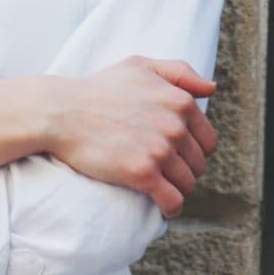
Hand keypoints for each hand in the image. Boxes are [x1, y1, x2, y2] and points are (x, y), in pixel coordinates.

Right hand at [43, 57, 219, 216]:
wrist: (62, 112)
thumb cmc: (99, 89)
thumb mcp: (141, 66)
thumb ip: (180, 73)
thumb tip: (211, 89)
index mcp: (180, 101)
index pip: (208, 139)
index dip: (195, 151)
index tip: (178, 157)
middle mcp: (175, 125)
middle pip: (198, 163)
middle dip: (185, 170)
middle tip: (165, 173)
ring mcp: (160, 150)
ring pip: (187, 183)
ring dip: (177, 189)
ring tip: (161, 188)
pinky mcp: (142, 173)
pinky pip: (172, 201)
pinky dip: (170, 208)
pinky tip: (162, 207)